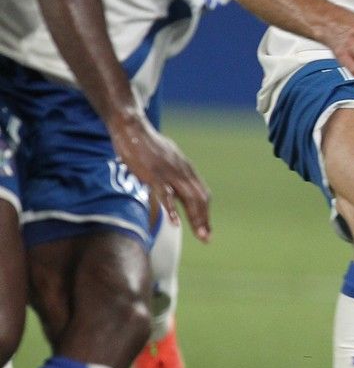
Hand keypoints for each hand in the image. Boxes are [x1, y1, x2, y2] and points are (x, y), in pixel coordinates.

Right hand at [108, 112, 211, 241]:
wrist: (133, 129)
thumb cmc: (147, 146)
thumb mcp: (167, 160)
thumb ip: (173, 176)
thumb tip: (173, 191)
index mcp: (187, 169)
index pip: (202, 194)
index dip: (205, 212)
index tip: (206, 229)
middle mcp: (183, 172)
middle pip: (200, 199)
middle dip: (204, 220)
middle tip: (207, 238)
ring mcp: (170, 174)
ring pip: (188, 198)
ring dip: (195, 218)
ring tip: (200, 234)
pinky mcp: (154, 175)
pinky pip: (165, 194)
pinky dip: (172, 209)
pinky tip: (175, 222)